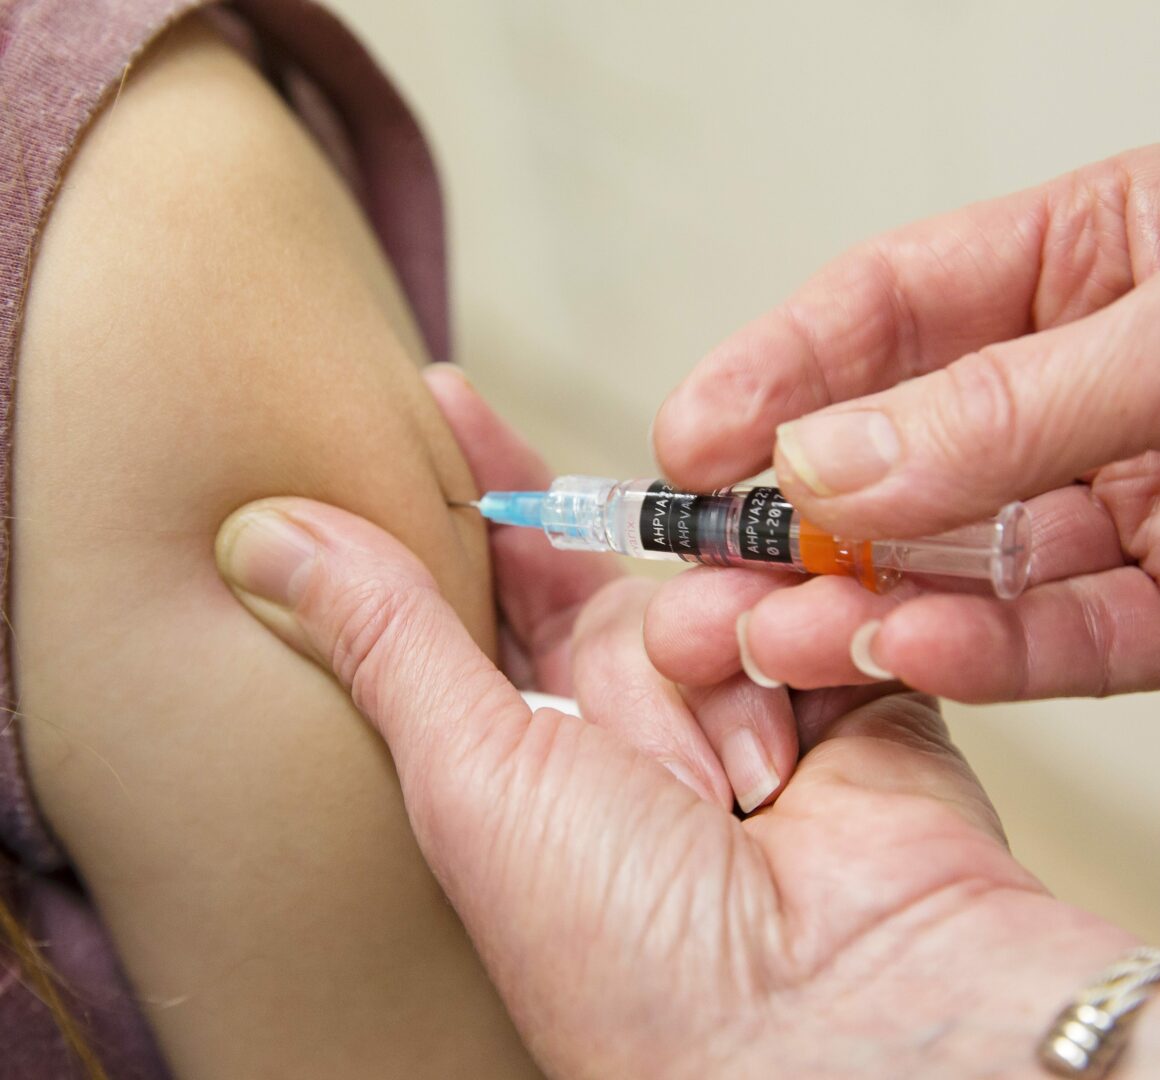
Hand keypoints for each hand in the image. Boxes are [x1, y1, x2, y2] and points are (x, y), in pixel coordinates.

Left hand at [213, 492, 1146, 1076]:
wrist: (839, 1033)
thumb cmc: (630, 950)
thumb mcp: (473, 777)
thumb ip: (385, 637)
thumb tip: (260, 536)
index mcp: (540, 746)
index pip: (496, 588)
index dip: (469, 492)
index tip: (436, 399)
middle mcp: (643, 723)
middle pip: (610, 570)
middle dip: (606, 562)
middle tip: (625, 603)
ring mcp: (752, 707)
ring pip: (713, 578)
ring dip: (708, 648)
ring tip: (723, 780)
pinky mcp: (860, 694)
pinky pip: (821, 602)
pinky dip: (806, 649)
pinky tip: (799, 740)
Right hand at [650, 146, 1159, 701]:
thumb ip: (1002, 402)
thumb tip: (823, 467)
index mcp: (1084, 268)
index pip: (887, 312)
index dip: (773, 372)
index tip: (688, 440)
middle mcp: (1079, 395)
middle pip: (898, 457)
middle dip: (794, 520)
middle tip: (708, 566)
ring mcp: (1123, 503)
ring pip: (962, 565)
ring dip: (863, 606)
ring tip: (780, 635)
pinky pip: (1063, 639)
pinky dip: (986, 654)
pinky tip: (911, 651)